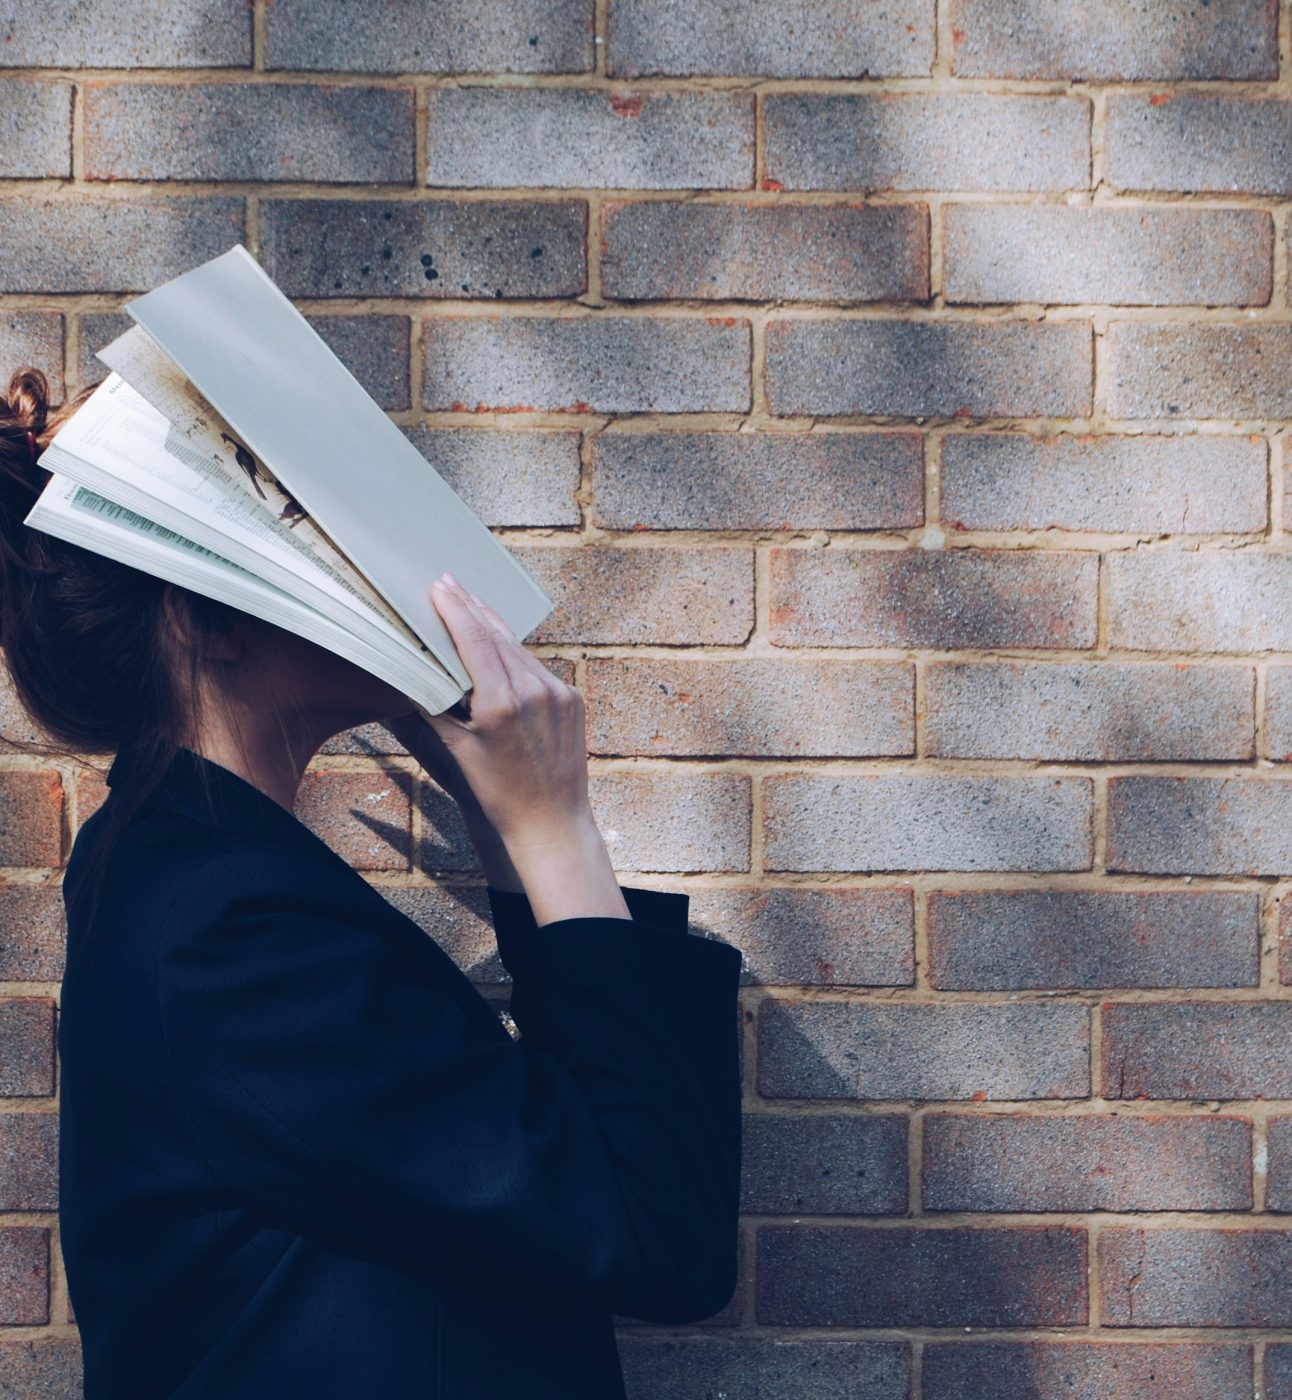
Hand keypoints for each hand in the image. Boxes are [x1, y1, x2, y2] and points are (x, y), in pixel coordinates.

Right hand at [390, 573, 594, 859]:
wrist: (552, 821)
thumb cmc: (501, 793)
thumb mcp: (460, 750)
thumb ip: (439, 707)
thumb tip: (417, 674)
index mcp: (503, 703)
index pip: (475, 641)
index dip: (456, 610)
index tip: (441, 585)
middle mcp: (534, 690)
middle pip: (497, 636)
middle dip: (471, 608)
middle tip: (449, 582)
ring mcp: (558, 692)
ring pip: (517, 648)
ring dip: (493, 626)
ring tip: (470, 604)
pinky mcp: (572, 697)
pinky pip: (536, 666)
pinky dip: (515, 654)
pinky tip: (499, 644)